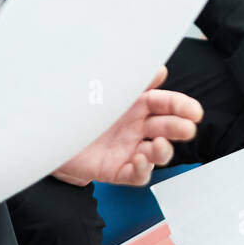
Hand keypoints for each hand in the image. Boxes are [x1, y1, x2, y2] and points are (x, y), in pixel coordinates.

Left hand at [53, 66, 202, 187]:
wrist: (49, 134)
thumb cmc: (77, 108)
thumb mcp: (102, 89)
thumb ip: (131, 81)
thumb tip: (159, 69)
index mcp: (135, 105)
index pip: (165, 104)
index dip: (181, 107)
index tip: (194, 112)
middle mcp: (135, 127)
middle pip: (166, 128)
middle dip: (179, 128)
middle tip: (187, 129)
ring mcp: (128, 149)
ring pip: (157, 153)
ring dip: (164, 150)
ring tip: (159, 146)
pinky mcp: (117, 170)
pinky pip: (137, 174)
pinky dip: (143, 169)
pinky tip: (140, 160)